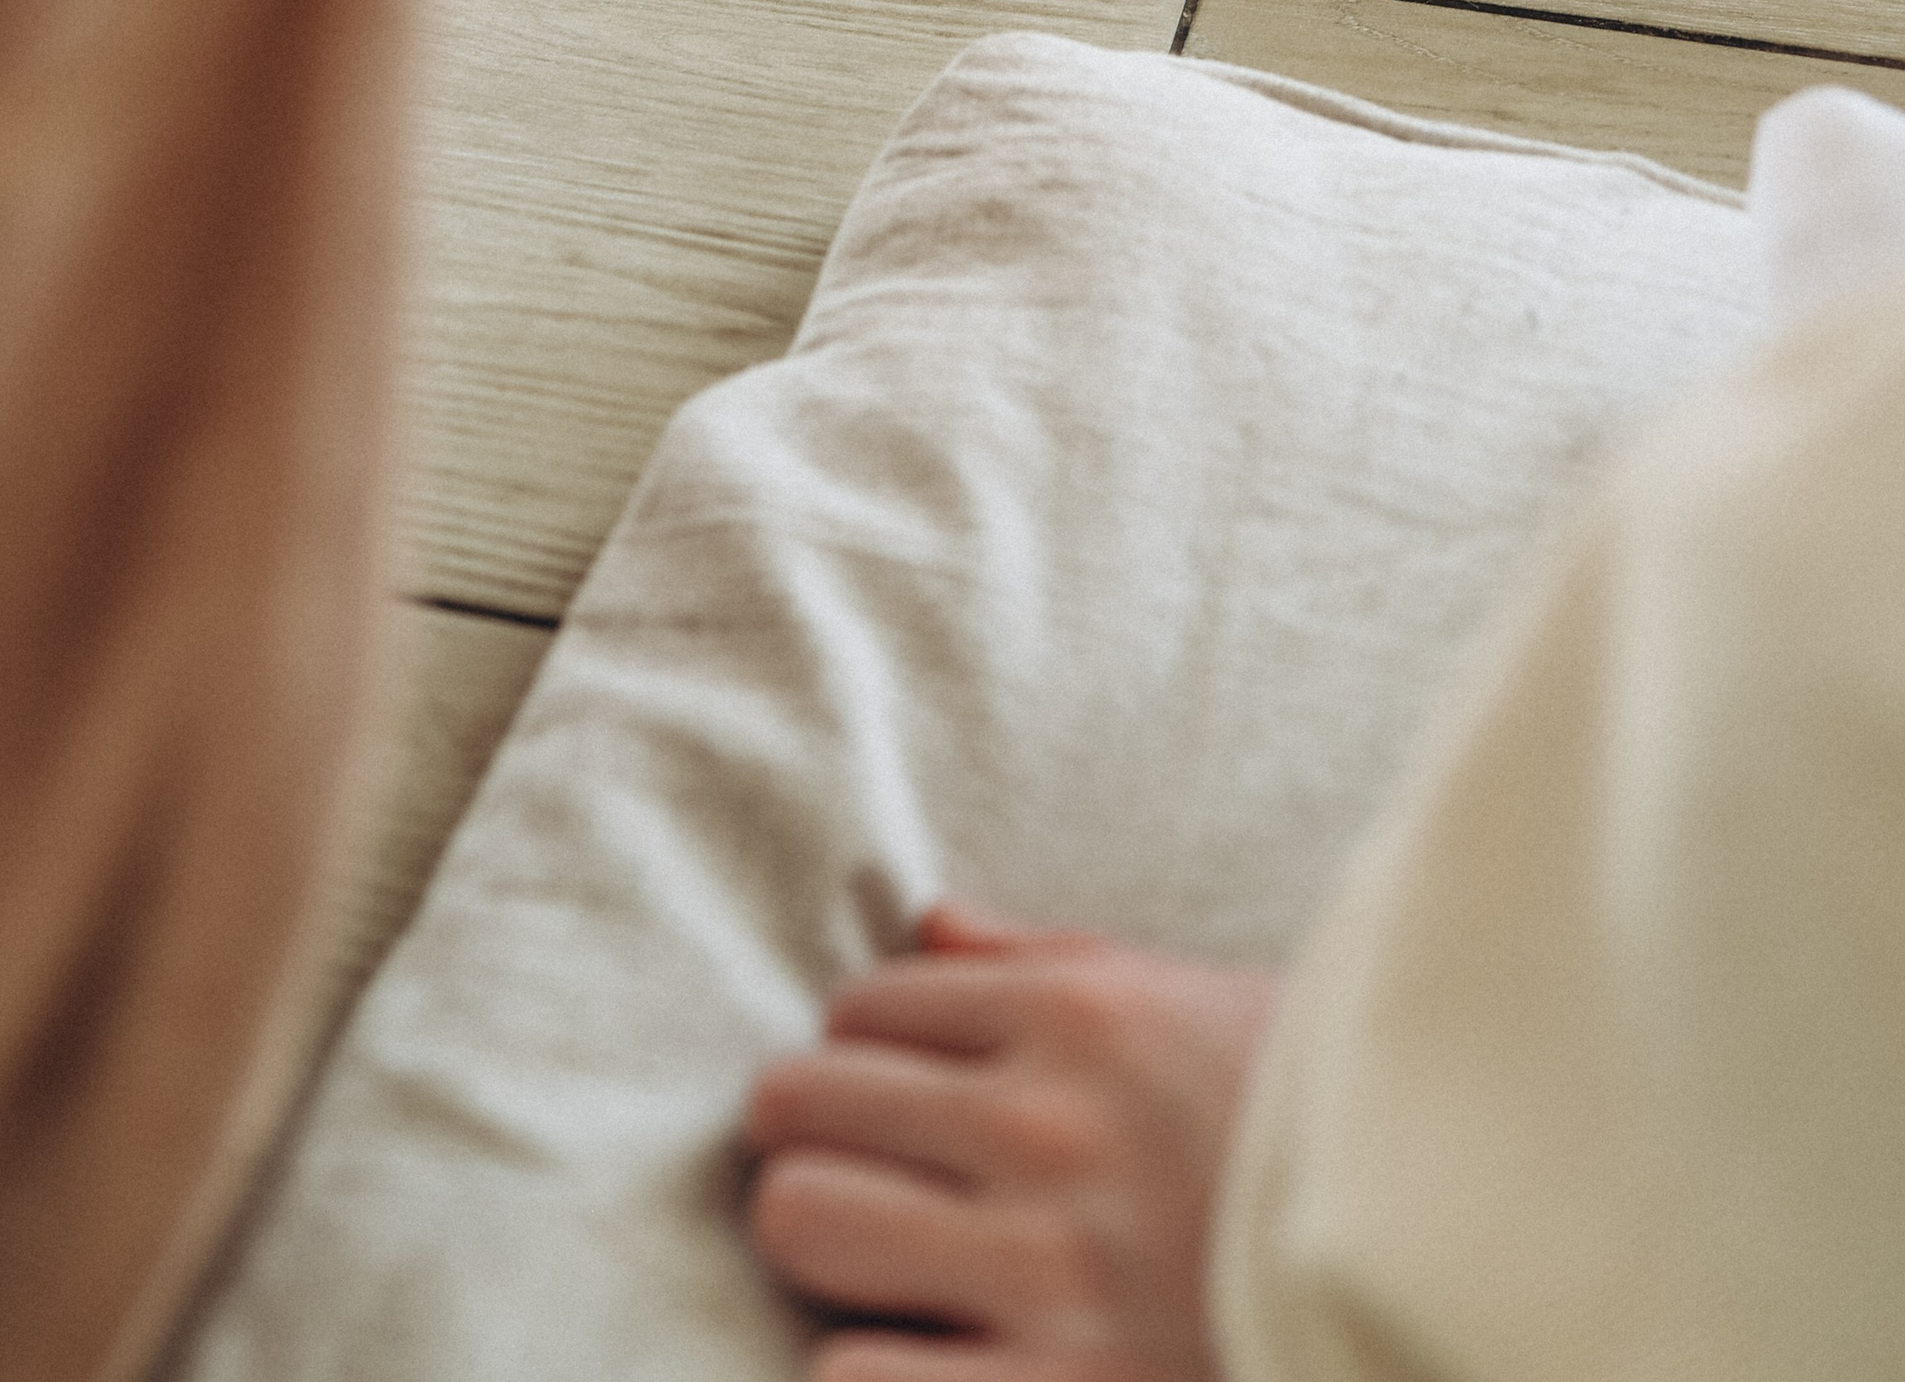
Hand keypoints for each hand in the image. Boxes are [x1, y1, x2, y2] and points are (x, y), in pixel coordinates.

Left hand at [743, 905, 1277, 1378]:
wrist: (1462, 1253)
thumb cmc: (1322, 1134)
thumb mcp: (1201, 1008)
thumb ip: (1050, 960)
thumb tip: (925, 924)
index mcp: (1082, 1016)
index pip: (861, 1008)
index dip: (868, 1062)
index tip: (908, 1110)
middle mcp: (1047, 1127)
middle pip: (797, 1108)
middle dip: (817, 1146)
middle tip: (867, 1190)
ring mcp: (1051, 1272)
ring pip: (802, 1224)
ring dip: (826, 1258)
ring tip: (882, 1281)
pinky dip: (866, 1379)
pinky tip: (918, 1367)